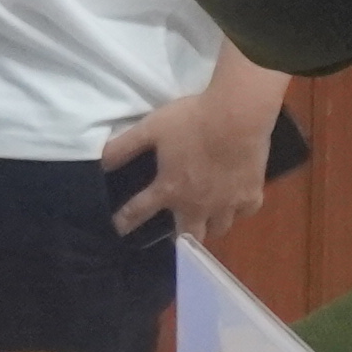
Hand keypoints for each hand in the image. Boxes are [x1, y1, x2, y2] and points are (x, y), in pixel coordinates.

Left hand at [98, 80, 279, 245]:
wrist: (239, 114)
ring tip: (207, 217)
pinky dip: (238, 210)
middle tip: (176, 230)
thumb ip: (124, 147)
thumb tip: (99, 162)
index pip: (139, 212)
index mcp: (169, 190)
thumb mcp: (150, 128)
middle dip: (179, 237)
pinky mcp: (252, 195)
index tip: (119, 228)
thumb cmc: (192, 120)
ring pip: (218, 229)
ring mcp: (227, 203)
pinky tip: (236, 202)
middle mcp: (197, 205)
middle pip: (188, 236)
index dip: (125, 221)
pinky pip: (244, 212)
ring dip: (210, 226)